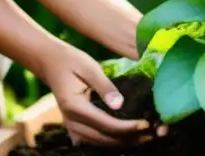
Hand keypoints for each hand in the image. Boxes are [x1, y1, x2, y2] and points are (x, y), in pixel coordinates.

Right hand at [38, 41, 165, 146]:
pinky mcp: (75, 127)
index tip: (147, 124)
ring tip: (145, 136)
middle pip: (105, 140)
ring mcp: (71, 128)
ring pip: (100, 143)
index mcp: (75, 108)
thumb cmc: (72, 61)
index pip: (107, 125)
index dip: (129, 128)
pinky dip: (113, 139)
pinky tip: (129, 135)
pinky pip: (95, 140)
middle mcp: (71, 123)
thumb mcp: (90, 68)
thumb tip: (120, 105)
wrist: (50, 63)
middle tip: (153, 134)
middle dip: (130, 139)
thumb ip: (105, 86)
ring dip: (123, 142)